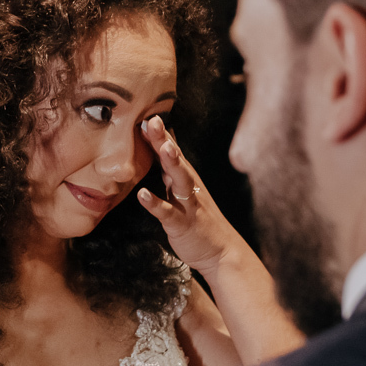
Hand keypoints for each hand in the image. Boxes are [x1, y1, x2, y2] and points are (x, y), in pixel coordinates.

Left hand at [137, 116, 243, 277]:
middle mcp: (190, 187)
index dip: (161, 134)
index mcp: (187, 179)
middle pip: (176, 159)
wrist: (223, 252)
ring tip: (162, 147)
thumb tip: (160, 149)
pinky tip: (141, 195)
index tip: (147, 113)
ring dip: (171, 163)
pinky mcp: (184, 224)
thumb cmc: (200, 221)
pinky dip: (155, 203)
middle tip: (152, 120)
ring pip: (180, 180)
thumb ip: (172, 172)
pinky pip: (168, 213)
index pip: (172, 151)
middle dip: (164, 139)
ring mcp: (188, 205)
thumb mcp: (185, 193)